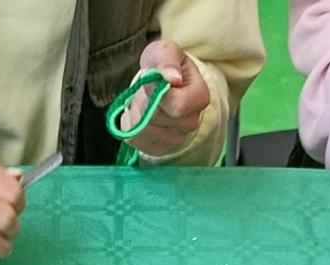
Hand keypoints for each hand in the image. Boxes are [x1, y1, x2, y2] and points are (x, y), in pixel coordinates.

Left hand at [120, 40, 211, 157]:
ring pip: (143, 130)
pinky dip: (129, 124)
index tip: (151, 79)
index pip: (177, 106)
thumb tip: (172, 78)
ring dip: (135, 111)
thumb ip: (167, 59)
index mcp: (200, 98)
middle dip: (143, 99)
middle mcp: (191, 123)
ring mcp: (176, 140)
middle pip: (156, 118)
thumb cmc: (164, 65)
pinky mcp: (158, 148)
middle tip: (146, 89)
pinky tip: (138, 114)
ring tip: (143, 101)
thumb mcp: (165, 51)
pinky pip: (134, 139)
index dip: (157, 92)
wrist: (161, 84)